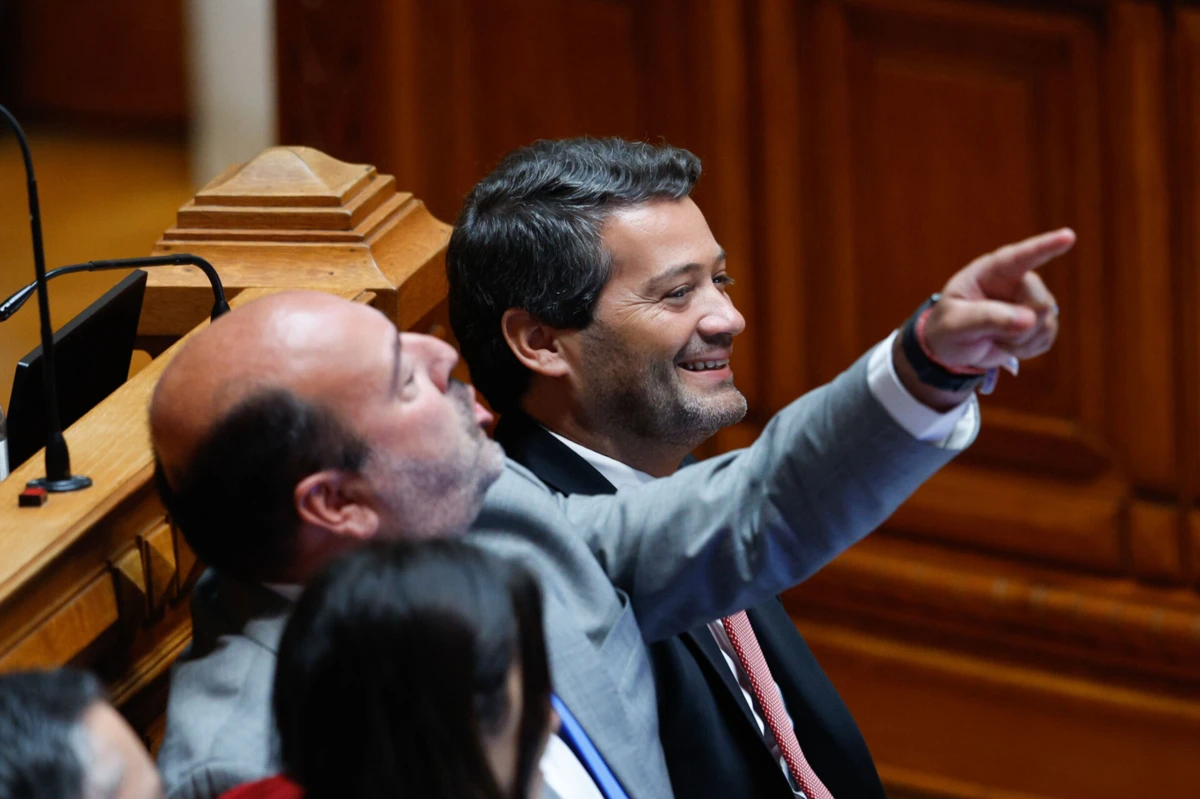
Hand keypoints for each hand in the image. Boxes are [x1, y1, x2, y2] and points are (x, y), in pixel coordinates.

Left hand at [895, 228, 1075, 409]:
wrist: (952, 346)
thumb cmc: (947, 327)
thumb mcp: (954, 324)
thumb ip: (986, 318)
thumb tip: (1029, 319)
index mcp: (993, 271)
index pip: (1022, 256)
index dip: (1046, 246)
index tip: (1068, 236)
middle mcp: (1018, 280)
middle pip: (1040, 302)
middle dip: (1019, 327)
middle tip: (989, 333)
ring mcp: (1033, 300)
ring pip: (1046, 323)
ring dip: (1018, 341)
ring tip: (992, 336)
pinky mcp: (1041, 321)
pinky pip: (1046, 338)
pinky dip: (1025, 350)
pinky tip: (1005, 344)